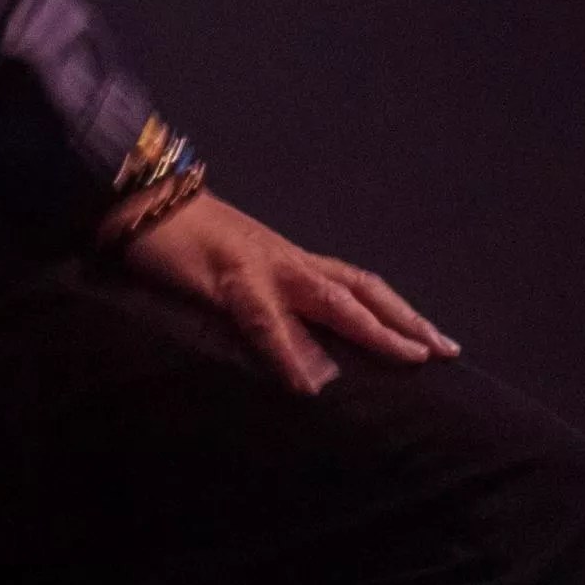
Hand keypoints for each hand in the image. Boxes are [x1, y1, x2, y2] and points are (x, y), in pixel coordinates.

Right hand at [113, 190, 459, 394]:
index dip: (397, 312)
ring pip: (330, 297)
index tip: (436, 341)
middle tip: (447, 352)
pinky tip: (307, 386)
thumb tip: (297, 354)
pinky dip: (288, 353)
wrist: (137, 198)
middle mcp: (286, 261)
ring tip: (409, 357)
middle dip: (406, 321)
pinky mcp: (224, 278)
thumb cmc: (180, 241)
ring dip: (372, 329)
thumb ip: (263, 309)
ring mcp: (259, 266)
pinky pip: (262, 319)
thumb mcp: (229, 278)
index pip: (355, 286)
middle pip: (360, 289)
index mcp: (288, 263)